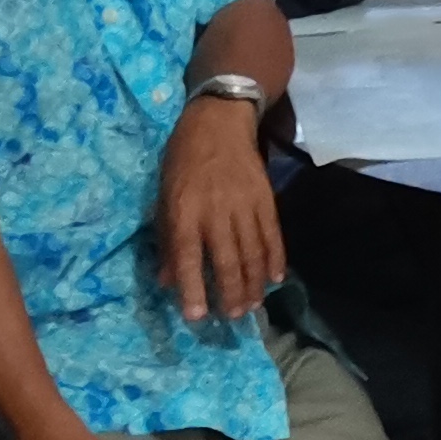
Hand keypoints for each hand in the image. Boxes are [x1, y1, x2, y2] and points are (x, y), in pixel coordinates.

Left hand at [154, 94, 283, 324]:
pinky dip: (276, 259)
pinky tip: (275, 279)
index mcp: (184, 211)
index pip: (189, 258)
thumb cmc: (183, 160)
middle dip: (230, 293)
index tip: (196, 317)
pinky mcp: (266, 199)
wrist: (219, 122)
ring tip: (252, 306)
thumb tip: (167, 280)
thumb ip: (167, 239)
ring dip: (253, 284)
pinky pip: (273, 236)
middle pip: (227, 261)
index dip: (192, 289)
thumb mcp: (164, 196)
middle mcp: (215, 212)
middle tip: (232, 317)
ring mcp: (244, 206)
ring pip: (253, 253)